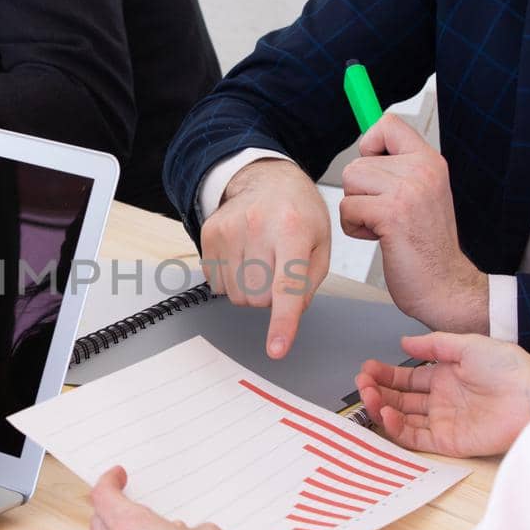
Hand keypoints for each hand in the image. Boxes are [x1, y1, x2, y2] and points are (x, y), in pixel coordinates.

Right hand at [200, 159, 330, 359]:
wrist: (267, 180)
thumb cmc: (298, 213)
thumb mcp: (321, 244)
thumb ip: (309, 283)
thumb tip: (288, 315)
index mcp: (293, 230)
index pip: (286, 286)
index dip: (282, 322)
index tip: (276, 349)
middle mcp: (257, 227)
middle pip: (258, 298)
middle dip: (270, 298)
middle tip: (277, 270)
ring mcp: (228, 230)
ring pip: (236, 296)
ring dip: (250, 290)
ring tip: (260, 261)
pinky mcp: (208, 235)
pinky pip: (218, 284)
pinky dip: (231, 280)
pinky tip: (242, 256)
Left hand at [338, 115, 487, 332]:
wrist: (445, 285)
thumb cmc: (426, 246)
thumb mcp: (420, 194)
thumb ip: (398, 169)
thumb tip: (366, 142)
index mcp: (430, 161)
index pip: (387, 124)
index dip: (370, 145)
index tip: (376, 172)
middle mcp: (422, 169)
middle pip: (357, 162)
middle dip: (360, 192)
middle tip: (387, 215)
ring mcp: (409, 190)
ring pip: (350, 183)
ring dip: (358, 210)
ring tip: (385, 226)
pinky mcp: (393, 213)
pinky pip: (349, 208)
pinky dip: (356, 228)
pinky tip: (382, 239)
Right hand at [355, 332, 529, 457]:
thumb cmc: (510, 369)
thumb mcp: (467, 345)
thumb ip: (433, 346)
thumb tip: (405, 343)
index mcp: (445, 376)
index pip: (406, 379)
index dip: (385, 375)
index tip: (367, 370)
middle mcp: (442, 400)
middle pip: (400, 399)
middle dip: (378, 391)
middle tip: (363, 384)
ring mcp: (444, 421)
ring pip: (403, 419)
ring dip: (383, 409)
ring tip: (369, 397)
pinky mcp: (450, 442)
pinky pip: (416, 438)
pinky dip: (398, 429)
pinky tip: (387, 414)